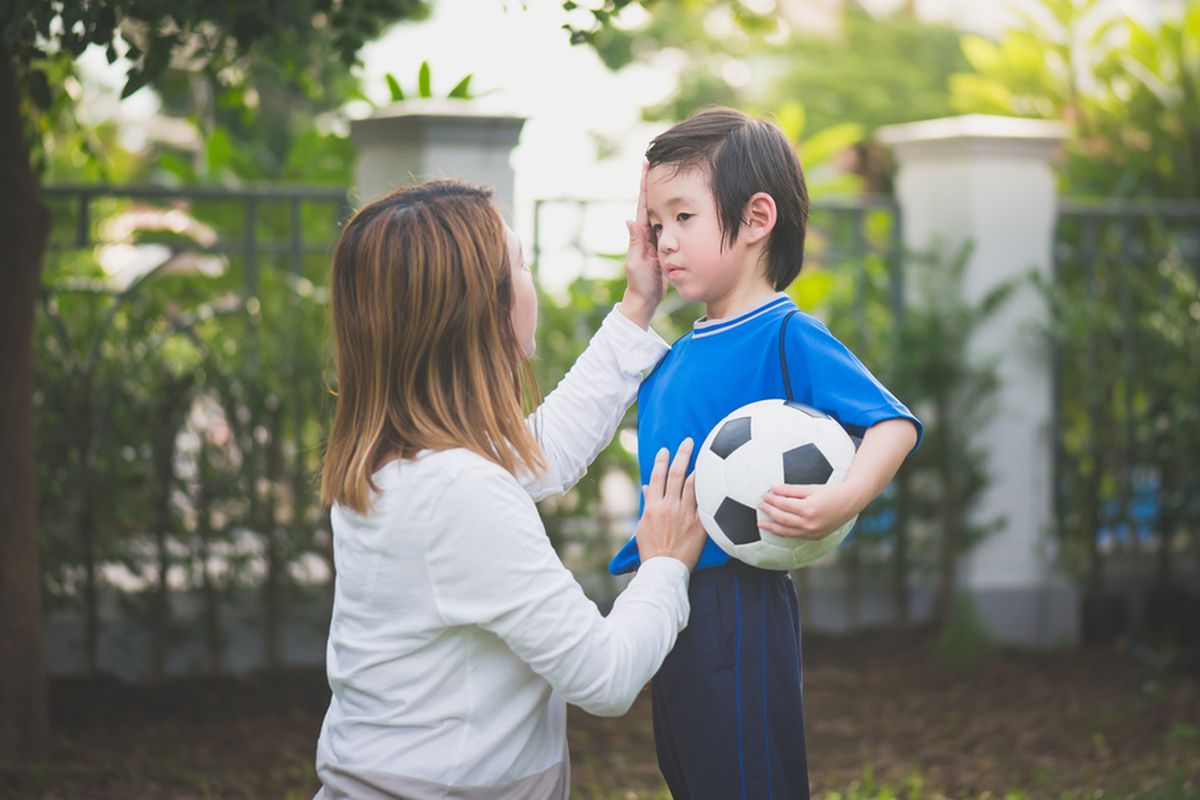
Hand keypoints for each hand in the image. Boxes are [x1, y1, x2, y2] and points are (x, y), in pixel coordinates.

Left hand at [618, 160, 665, 328]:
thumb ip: (635, 243)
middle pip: (654, 202)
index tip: (647, 164)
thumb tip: (629, 219)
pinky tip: (684, 203)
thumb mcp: (637, 263)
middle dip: (656, 182)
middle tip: (660, 159)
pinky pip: (673, 226)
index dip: (646, 184)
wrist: (646, 299)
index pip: (644, 204)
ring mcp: (659, 239)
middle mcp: (649, 232)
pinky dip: (677, 213)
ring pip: (665, 212)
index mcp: (642, 233)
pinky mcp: (667, 246)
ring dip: (667, 194)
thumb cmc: (640, 283)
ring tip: (673, 174)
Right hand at [635, 438, 705, 569]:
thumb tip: (647, 487)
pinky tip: (715, 480)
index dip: (661, 461)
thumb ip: (647, 503)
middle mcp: (668, 506)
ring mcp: (684, 514)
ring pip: (692, 485)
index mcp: (652, 506)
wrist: (664, 568)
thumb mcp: (642, 525)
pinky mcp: (699, 524)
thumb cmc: (651, 549)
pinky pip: (705, 503)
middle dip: (681, 455)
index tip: (664, 450)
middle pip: (675, 474)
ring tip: (705, 454)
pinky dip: (708, 490)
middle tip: (688, 441)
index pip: (656, 477)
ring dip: (697, 467)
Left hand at [758, 481, 862, 539]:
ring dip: (772, 527)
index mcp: (809, 509)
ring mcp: (813, 532)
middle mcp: (810, 523)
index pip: (784, 505)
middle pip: (782, 519)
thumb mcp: (810, 487)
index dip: (772, 500)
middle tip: (760, 505)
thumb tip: (773, 488)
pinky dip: (784, 532)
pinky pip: (795, 536)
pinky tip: (776, 528)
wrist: (850, 502)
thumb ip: (791, 489)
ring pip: (786, 531)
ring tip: (761, 523)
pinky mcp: (815, 537)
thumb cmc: (831, 492)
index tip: (764, 495)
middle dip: (769, 512)